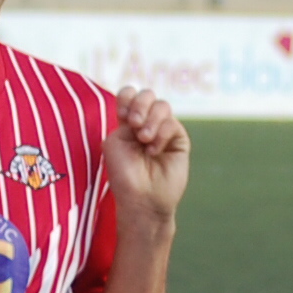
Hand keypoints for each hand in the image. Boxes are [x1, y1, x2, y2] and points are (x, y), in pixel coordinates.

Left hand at [103, 87, 189, 223]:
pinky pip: (172, 124)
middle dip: (139, 105)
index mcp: (127, 123)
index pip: (129, 95)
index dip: (127, 98)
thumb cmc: (124, 175)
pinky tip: (153, 151)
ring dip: (150, 120)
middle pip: (147, 94)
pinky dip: (161, 134)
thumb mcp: (114, 142)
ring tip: (144, 139)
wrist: (141, 198)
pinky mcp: (179, 141)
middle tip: (133, 123)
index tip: (122, 116)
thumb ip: (125, 118)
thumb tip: (147, 112)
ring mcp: (163, 131)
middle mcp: (146, 124)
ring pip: (162, 105)